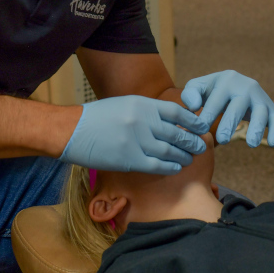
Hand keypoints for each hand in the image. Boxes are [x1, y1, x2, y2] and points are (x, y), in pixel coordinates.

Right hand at [60, 95, 207, 174]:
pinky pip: (157, 165)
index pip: (176, 112)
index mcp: (142, 104)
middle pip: (176, 133)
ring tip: (190, 159)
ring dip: (183, 156)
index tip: (202, 127)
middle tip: (201, 147)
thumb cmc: (98, 118)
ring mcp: (136, 140)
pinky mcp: (129, 159)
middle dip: (192, 141)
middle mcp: (142, 121)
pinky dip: (170, 167)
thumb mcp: (125, 105)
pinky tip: (176, 168)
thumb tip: (170, 120)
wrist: (72, 131)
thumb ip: (147, 111)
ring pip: (169, 151)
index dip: (193, 121)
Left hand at [181, 70, 273, 146]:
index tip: (200, 130)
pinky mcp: (270, 107)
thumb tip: (194, 107)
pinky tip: (272, 144)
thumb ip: (190, 94)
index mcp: (227, 80)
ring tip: (251, 144)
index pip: (216, 100)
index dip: (208, 115)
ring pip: (261, 112)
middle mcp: (246, 86)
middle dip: (230, 123)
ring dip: (257, 127)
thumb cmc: (211, 90)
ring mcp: (259, 97)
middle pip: (239, 105)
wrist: (233, 84)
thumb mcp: (198, 87)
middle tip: (222, 140)